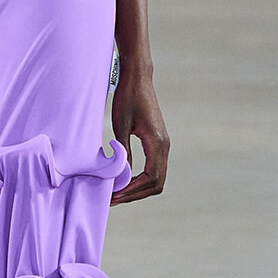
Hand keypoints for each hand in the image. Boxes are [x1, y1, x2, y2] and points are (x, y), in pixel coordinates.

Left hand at [109, 70, 168, 203]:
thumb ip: (124, 152)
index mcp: (157, 143)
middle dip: (135, 194)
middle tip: (113, 199)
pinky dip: (141, 179)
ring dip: (138, 188)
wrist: (138, 78)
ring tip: (117, 193)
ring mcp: (163, 144)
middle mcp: (164, 146)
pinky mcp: (158, 141)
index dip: (133, 191)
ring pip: (156, 178)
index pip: (151, 178)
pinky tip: (124, 180)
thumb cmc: (128, 97)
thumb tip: (122, 175)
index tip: (115, 195)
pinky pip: (154, 168)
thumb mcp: (121, 125)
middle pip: (156, 183)